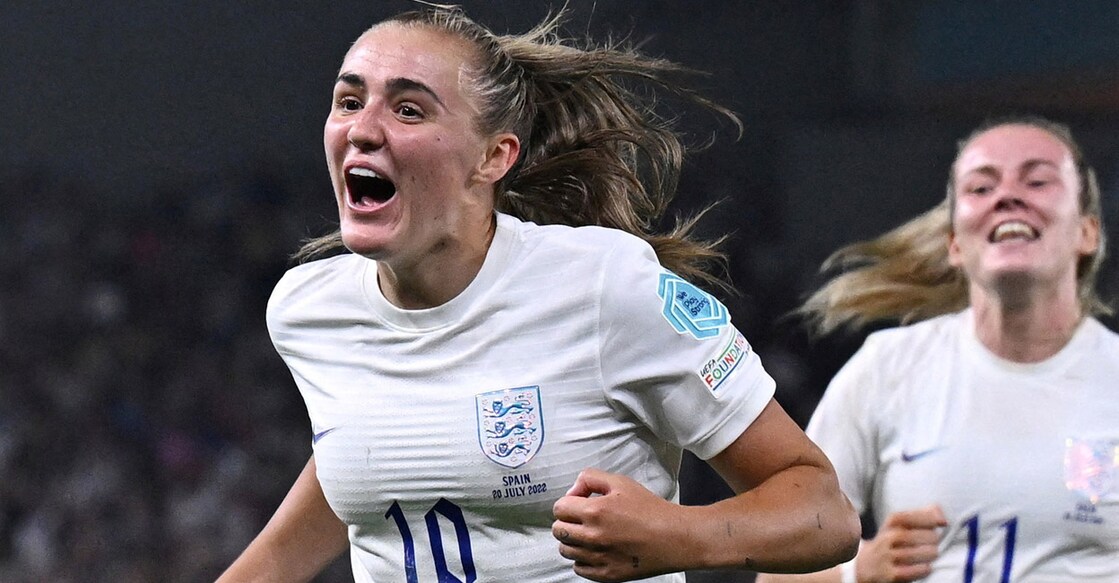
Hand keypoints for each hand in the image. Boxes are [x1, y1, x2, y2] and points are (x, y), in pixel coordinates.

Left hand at [552, 468, 685, 581]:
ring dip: (573, 541)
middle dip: (567, 522)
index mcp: (595, 511)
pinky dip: (583, 560)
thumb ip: (591, 478)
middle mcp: (593, 536)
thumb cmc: (650, 509)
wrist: (674, 537)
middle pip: (559, 531)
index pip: (559, 509)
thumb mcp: (621, 482)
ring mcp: (599, 557)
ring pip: (566, 551)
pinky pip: (579, 569)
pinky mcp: (607, 574)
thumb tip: (573, 490)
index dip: (567, 503)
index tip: (579, 504)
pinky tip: (596, 550)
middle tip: (582, 519)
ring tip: (590, 535)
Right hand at [856, 505, 945, 581]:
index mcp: (890, 524)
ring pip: (921, 553)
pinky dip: (925, 568)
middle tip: (932, 543)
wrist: (865, 568)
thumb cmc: (890, 544)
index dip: (929, 518)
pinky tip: (925, 566)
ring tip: (931, 554)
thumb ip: (922, 515)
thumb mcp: (899, 526)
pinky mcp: (891, 575)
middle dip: (934, 539)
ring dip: (931, 554)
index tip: (942, 523)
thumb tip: (942, 517)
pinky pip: (916, 570)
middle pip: (921, 535)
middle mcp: (887, 538)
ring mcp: (888, 557)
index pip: (910, 516)